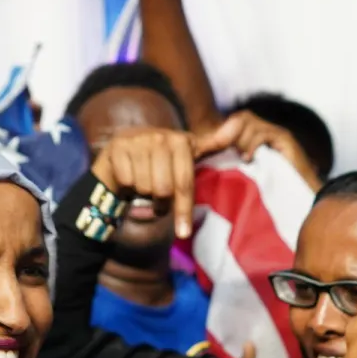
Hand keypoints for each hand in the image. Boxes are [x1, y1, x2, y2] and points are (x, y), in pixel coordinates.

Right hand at [91, 122, 237, 239]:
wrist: (121, 156)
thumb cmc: (161, 161)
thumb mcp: (188, 154)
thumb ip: (215, 143)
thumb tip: (239, 123)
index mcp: (181, 140)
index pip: (184, 182)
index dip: (183, 209)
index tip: (183, 233)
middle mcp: (160, 136)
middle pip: (163, 189)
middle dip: (160, 202)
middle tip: (157, 197)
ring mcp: (137, 140)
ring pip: (144, 187)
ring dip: (143, 194)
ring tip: (143, 185)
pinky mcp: (117, 147)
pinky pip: (127, 182)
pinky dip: (127, 187)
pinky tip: (128, 177)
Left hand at [217, 110, 322, 190]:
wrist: (303, 192)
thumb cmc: (277, 184)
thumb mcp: (253, 169)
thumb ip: (241, 159)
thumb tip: (221, 157)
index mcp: (261, 136)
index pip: (240, 119)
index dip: (228, 131)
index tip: (222, 149)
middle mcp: (271, 130)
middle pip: (243, 117)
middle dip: (233, 134)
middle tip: (232, 153)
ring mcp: (279, 133)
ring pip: (251, 124)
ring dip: (242, 141)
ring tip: (243, 158)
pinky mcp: (286, 139)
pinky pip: (262, 134)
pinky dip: (252, 145)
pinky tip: (248, 159)